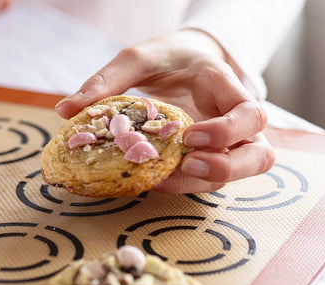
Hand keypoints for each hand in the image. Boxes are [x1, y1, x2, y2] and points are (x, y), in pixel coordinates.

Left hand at [56, 29, 274, 193]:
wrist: (186, 62)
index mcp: (226, 88)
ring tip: (165, 179)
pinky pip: (209, 179)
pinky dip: (186, 185)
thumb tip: (65, 110)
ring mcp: (227, 145)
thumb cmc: (168, 59)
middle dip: (226, 167)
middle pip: (259, 156)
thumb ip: (106, 82)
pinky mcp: (212, 158)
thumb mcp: (138, 58)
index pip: (250, 116)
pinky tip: (156, 181)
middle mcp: (236, 123)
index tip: (189, 136)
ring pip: (236, 174)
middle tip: (187, 165)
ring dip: (204, 182)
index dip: (227, 132)